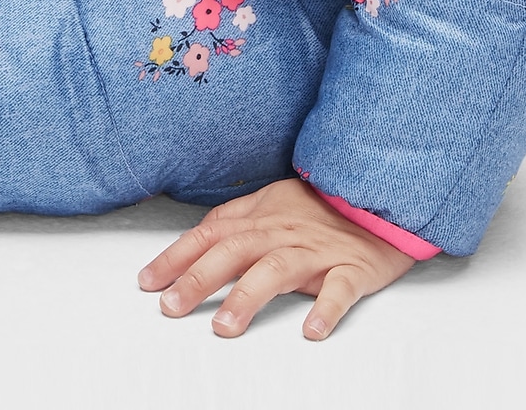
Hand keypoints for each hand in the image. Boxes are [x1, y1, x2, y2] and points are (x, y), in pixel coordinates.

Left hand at [138, 178, 415, 338]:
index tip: (147, 282)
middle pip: (233, 252)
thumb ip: (236, 217)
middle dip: (197, 279)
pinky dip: (326, 309)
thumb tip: (199, 234)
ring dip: (248, 297)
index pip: (208, 235)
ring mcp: (316, 251)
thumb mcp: (272, 200)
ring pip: (277, 270)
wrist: (378, 196)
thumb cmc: (321, 205)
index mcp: (260, 218)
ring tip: (225, 326)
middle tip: (170, 307)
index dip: (176, 257)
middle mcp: (281, 233)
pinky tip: (312, 330)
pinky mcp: (352, 268)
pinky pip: (339, 289)